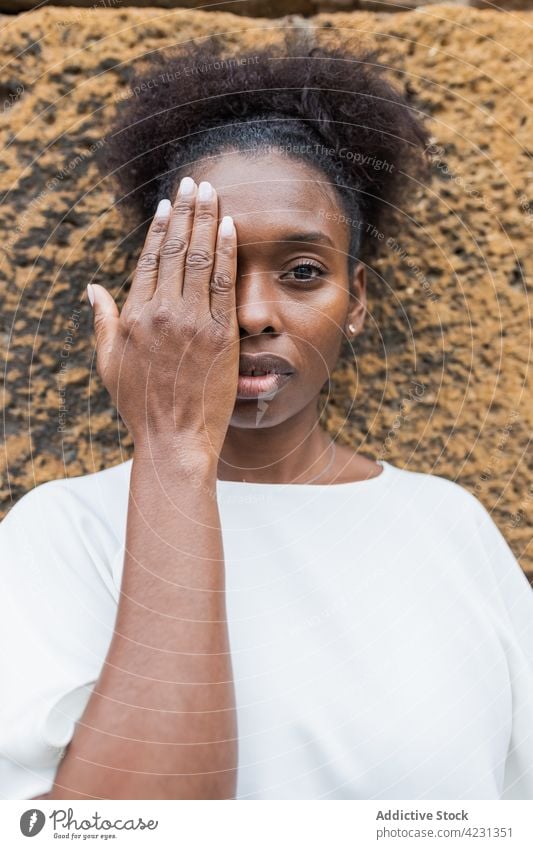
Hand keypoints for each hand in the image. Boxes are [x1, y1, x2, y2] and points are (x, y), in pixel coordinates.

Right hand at [88, 177, 238, 460]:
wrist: (174, 439)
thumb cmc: (140, 405)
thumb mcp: (109, 362)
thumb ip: (103, 320)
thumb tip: (92, 288)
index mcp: (135, 315)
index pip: (149, 259)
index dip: (160, 227)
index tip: (168, 204)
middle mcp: (163, 312)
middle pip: (176, 250)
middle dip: (186, 211)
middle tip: (194, 183)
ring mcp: (194, 322)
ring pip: (201, 259)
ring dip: (208, 221)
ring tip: (212, 193)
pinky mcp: (221, 335)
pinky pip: (225, 284)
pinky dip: (228, 253)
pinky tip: (232, 227)